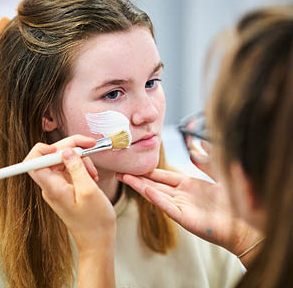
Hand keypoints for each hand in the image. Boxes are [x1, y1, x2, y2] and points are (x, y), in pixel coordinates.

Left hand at [25, 135, 115, 252]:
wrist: (98, 239)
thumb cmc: (95, 221)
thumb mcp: (89, 190)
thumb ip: (76, 168)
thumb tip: (66, 151)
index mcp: (52, 188)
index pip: (34, 162)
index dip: (45, 149)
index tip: (64, 147)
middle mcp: (52, 186)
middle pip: (53, 156)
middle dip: (72, 148)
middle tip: (90, 146)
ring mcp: (59, 186)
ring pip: (64, 161)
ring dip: (81, 160)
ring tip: (94, 173)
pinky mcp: (67, 188)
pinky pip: (71, 169)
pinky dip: (83, 168)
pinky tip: (92, 176)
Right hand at [117, 167, 262, 264]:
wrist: (244, 223)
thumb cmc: (233, 200)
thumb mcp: (218, 173)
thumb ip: (205, 159)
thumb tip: (196, 143)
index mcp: (188, 185)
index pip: (163, 176)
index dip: (148, 171)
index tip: (134, 165)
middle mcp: (181, 195)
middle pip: (154, 184)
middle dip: (137, 178)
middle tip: (121, 172)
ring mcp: (182, 207)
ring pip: (156, 194)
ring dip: (141, 187)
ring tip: (125, 178)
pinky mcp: (185, 218)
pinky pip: (168, 207)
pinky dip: (157, 199)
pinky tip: (146, 190)